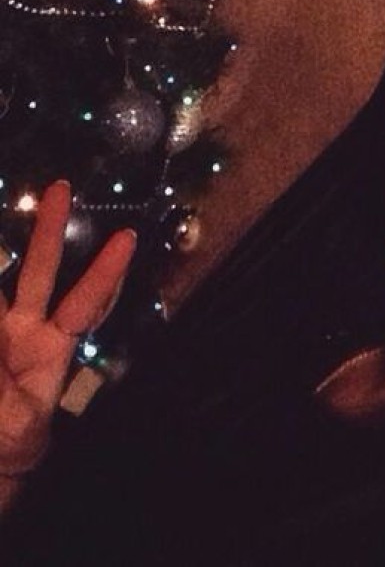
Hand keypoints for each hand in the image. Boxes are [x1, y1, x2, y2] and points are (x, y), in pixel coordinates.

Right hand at [0, 181, 135, 477]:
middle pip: (42, 269)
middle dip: (51, 230)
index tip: (128, 238)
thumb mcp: (21, 428)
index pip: (84, 303)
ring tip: (23, 199)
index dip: (104, 273)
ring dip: (2, 245)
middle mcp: (27, 327)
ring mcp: (2, 326)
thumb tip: (12, 379)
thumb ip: (18, 407)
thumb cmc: (15, 442)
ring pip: (2, 279)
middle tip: (64, 186)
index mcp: (53, 348)